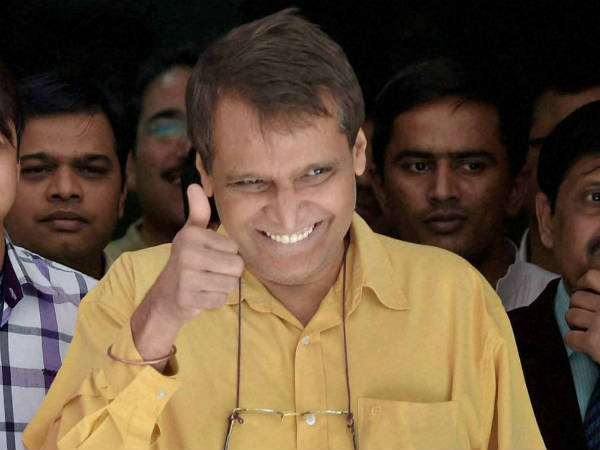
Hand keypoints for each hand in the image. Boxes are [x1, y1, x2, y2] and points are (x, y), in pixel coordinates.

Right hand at [130, 184, 243, 367]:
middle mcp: (187, 253)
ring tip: (205, 283)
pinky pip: (220, 299)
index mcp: (191, 235)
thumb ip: (198, 211)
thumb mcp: (191, 234)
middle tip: (210, 272)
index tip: (211, 257)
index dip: (228, 255)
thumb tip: (194, 185)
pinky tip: (201, 295)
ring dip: (222, 287)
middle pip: (236, 266)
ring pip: (230, 284)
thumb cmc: (185, 261)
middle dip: (228, 273)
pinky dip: (214, 300)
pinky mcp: (188, 299)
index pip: (235, 248)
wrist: (165, 297)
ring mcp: (186, 277)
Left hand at [565, 269, 599, 362]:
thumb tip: (585, 284)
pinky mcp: (593, 342)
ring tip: (592, 332)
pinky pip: (569, 337)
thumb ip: (599, 298)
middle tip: (592, 320)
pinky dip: (575, 342)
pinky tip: (589, 345)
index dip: (583, 285)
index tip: (589, 294)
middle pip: (576, 298)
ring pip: (570, 316)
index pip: (589, 276)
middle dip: (580, 308)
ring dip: (577, 325)